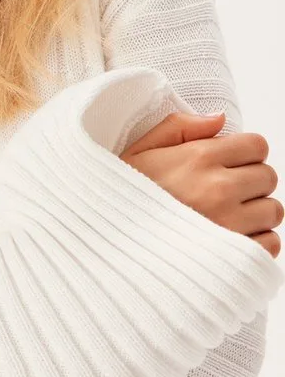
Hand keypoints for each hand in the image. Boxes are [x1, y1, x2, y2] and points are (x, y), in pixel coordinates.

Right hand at [119, 111, 283, 257]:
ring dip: (255, 213)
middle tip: (224, 190)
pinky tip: (230, 239)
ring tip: (225, 216)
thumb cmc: (122, 196)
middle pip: (268, 176)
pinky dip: (257, 243)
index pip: (257, 145)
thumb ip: (179, 126)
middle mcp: (218, 188)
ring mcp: (228, 224)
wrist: (108, 244)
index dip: (244, 152)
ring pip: (273, 211)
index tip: (227, 163)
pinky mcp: (233, 257)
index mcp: (199, 157)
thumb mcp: (139, 149)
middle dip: (250, 180)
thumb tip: (220, 119)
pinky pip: (270, 244)